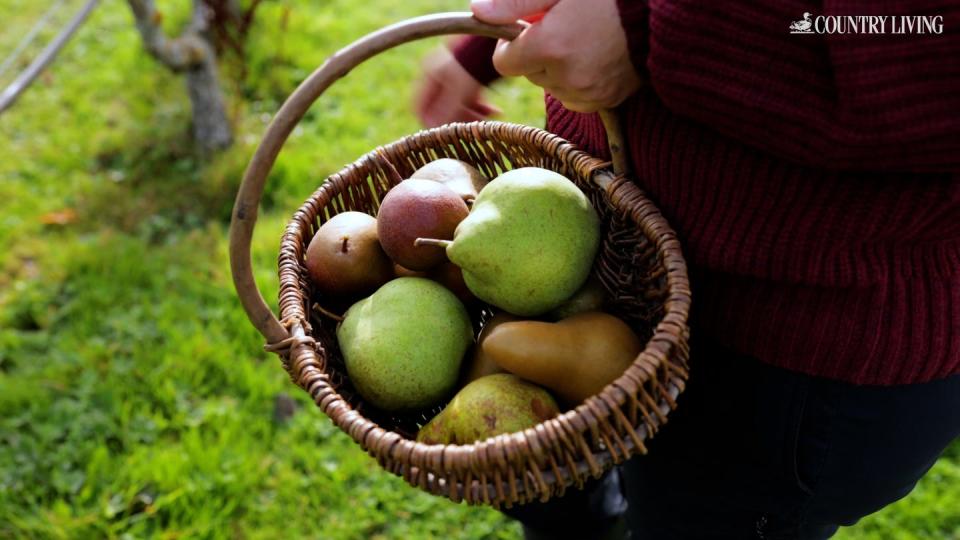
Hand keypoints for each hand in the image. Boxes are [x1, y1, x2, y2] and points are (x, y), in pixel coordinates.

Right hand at [414, 46, 500, 127]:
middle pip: (440, 109)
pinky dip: (480, 108)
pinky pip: (470, 101)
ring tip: (489, 117)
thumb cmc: (478, 61)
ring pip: (457, 107)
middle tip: (474, 126)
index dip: (430, 123)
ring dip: (471, 116)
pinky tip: (495, 111)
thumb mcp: (462, 89)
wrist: (501, 37)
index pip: (418, 107)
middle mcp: (438, 75)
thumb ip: (448, 109)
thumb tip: (434, 130)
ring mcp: (454, 76)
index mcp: (430, 74)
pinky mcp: (469, 78)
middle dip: (457, 120)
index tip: (448, 134)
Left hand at [472, 0, 640, 112]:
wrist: (660, 15)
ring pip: (551, 86)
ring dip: (558, 69)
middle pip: (529, 74)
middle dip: (538, 54)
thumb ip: (515, 2)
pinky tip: (596, 60)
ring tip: (584, 42)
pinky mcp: (604, 102)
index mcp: (550, 46)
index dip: (513, 44)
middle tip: (565, 29)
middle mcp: (566, 76)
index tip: (531, 30)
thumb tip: (477, 11)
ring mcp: (586, 93)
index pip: (505, 62)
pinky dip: (578, 83)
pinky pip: (575, 98)